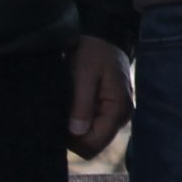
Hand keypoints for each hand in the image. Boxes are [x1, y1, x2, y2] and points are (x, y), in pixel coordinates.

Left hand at [65, 35, 131, 155]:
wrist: (106, 36)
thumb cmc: (95, 52)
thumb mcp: (84, 75)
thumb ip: (82, 104)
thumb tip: (76, 132)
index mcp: (118, 109)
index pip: (94, 144)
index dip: (74, 141)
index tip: (59, 125)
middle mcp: (122, 116)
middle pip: (94, 145)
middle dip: (74, 137)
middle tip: (60, 116)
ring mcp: (117, 114)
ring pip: (93, 138)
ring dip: (76, 130)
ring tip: (66, 109)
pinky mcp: (111, 110)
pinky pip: (94, 127)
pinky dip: (81, 123)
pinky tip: (73, 108)